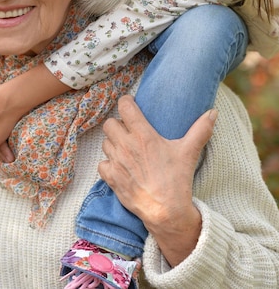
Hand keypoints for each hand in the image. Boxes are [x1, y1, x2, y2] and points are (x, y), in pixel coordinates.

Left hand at [98, 95, 216, 265]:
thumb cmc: (176, 180)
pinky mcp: (110, 178)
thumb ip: (201, 129)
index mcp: (143, 135)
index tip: (131, 105)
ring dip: (113, 143)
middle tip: (128, 130)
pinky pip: (102, 163)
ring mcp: (116, 162)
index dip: (126, 102)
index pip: (124, 106)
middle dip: (117, 124)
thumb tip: (213, 112)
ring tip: (125, 148)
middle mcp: (126, 145)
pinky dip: (108, 163)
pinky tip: (119, 166)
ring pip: (105, 142)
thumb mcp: (189, 152)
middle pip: (109, 123)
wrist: (165, 211)